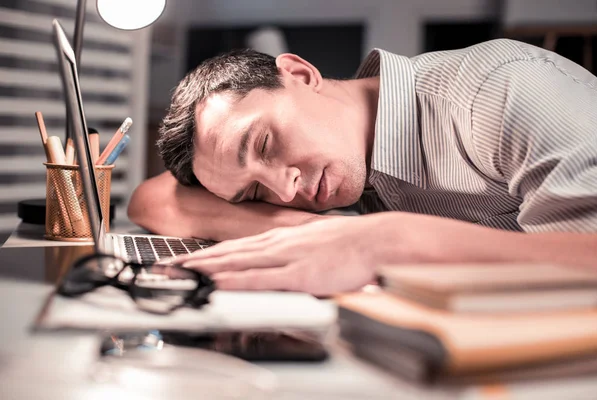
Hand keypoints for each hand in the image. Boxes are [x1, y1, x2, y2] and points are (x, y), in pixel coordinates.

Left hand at [171, 216, 385, 295]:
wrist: (375, 240)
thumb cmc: (350, 242)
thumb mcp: (313, 241)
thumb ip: (292, 253)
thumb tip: (278, 263)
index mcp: (281, 238)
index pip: (236, 246)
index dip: (208, 254)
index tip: (187, 260)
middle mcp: (277, 244)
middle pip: (228, 252)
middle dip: (196, 260)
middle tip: (169, 266)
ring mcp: (285, 257)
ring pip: (237, 262)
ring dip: (207, 268)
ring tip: (182, 273)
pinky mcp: (298, 273)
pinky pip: (260, 278)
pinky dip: (235, 280)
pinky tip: (218, 282)